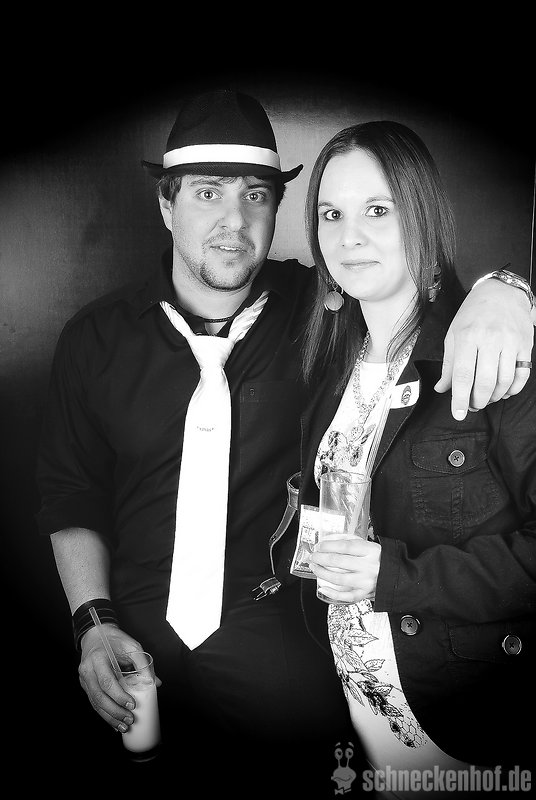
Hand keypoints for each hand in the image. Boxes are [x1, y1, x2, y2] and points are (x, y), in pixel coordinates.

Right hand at [78, 625, 157, 732]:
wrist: (96, 634)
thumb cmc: (116, 640)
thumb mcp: (132, 646)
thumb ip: (143, 664)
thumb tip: (156, 683)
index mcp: (98, 658)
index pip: (107, 681)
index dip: (119, 696)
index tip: (132, 704)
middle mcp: (87, 670)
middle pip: (99, 696)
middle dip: (115, 712)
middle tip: (130, 720)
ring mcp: (84, 679)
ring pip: (95, 703)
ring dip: (109, 717)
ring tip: (123, 727)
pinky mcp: (86, 685)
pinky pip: (94, 702)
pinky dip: (104, 714)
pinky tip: (114, 723)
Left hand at [309, 537, 380, 602]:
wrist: (399, 576)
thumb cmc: (381, 559)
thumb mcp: (369, 545)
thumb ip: (350, 542)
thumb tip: (328, 541)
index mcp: (370, 551)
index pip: (345, 546)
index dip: (329, 545)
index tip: (319, 545)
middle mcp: (368, 566)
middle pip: (339, 561)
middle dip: (321, 558)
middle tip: (313, 556)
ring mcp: (366, 581)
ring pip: (339, 578)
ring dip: (322, 572)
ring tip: (314, 567)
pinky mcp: (365, 594)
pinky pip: (346, 595)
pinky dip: (332, 593)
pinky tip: (323, 587)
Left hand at [435, 279, 533, 419]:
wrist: (501, 292)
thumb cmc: (472, 314)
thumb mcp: (453, 334)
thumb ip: (448, 364)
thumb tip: (442, 389)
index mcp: (467, 336)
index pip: (463, 375)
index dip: (460, 399)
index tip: (458, 414)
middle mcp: (490, 339)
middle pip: (486, 382)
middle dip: (478, 401)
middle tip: (472, 405)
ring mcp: (510, 342)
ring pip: (504, 381)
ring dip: (494, 397)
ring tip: (486, 398)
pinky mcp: (526, 345)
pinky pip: (522, 375)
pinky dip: (513, 389)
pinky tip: (503, 392)